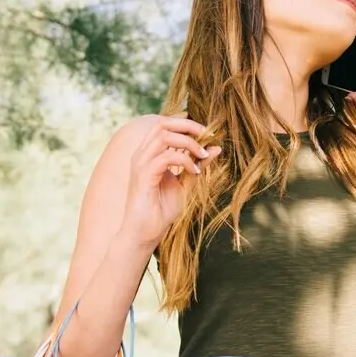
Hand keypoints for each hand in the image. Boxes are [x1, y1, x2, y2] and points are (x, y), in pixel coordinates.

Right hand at [120, 116, 220, 249]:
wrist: (144, 233)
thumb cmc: (160, 210)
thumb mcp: (185, 184)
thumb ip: (197, 165)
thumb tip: (215, 148)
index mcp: (149, 154)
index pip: (163, 125)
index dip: (185, 123)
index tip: (206, 132)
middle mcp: (141, 155)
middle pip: (161, 124)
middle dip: (187, 125)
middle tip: (206, 135)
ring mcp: (140, 164)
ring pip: (163, 136)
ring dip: (188, 142)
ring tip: (203, 155)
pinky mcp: (143, 175)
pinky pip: (165, 157)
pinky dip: (184, 161)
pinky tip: (195, 172)